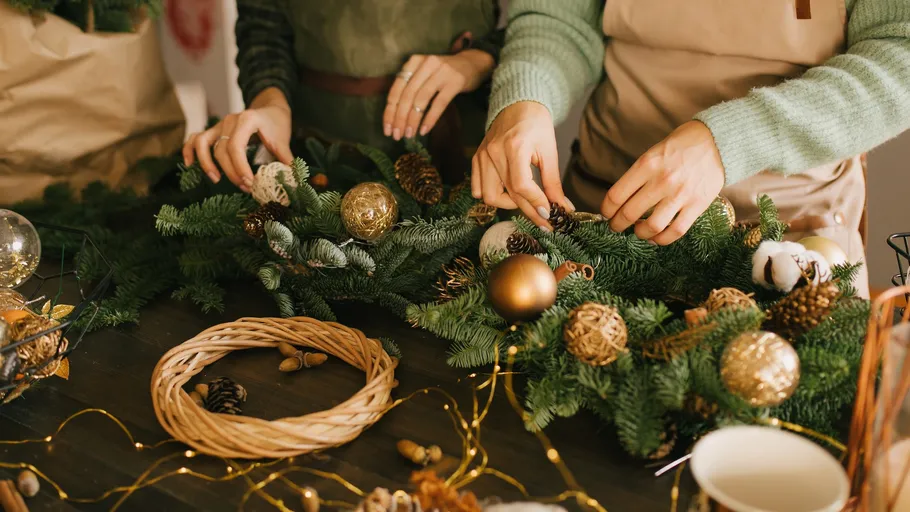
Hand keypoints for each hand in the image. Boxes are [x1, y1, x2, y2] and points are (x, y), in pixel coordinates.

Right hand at [182, 87, 292, 192]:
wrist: (270, 108)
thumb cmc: (276, 124)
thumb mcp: (283, 139)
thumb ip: (285, 158)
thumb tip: (291, 180)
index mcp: (247, 119)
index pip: (236, 146)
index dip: (240, 167)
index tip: (250, 183)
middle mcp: (229, 120)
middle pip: (221, 149)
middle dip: (231, 172)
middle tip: (245, 187)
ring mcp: (219, 124)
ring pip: (203, 143)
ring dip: (206, 163)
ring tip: (216, 179)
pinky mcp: (214, 130)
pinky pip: (195, 138)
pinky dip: (189, 150)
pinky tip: (190, 165)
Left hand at [384, 49, 494, 139]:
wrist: (472, 63)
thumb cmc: (443, 72)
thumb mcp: (424, 73)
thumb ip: (410, 87)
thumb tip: (395, 116)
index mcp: (413, 62)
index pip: (396, 90)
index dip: (390, 111)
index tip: (387, 129)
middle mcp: (425, 64)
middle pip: (407, 96)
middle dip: (400, 119)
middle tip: (397, 135)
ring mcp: (441, 72)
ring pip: (421, 100)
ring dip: (413, 120)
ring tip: (409, 135)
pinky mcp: (455, 82)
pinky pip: (439, 104)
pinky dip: (430, 119)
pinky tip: (424, 130)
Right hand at [471, 101, 569, 230]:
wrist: (517, 103)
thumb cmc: (536, 123)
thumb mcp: (549, 151)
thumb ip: (553, 182)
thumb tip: (563, 208)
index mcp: (515, 147)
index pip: (521, 185)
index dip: (535, 203)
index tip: (550, 214)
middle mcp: (494, 152)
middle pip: (508, 195)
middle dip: (528, 211)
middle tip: (545, 221)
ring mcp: (482, 156)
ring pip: (488, 196)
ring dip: (508, 205)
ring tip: (525, 202)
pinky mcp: (477, 158)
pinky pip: (478, 188)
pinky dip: (491, 196)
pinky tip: (508, 194)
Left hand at [601, 120, 724, 244]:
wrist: (719, 140)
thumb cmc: (682, 145)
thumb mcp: (654, 152)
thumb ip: (639, 174)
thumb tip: (621, 199)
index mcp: (647, 164)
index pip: (617, 195)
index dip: (606, 209)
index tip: (606, 213)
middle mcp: (662, 180)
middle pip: (630, 214)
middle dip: (618, 224)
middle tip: (616, 226)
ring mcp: (681, 194)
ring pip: (652, 227)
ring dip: (640, 234)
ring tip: (638, 231)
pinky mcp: (697, 205)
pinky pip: (675, 231)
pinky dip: (662, 239)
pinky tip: (656, 237)